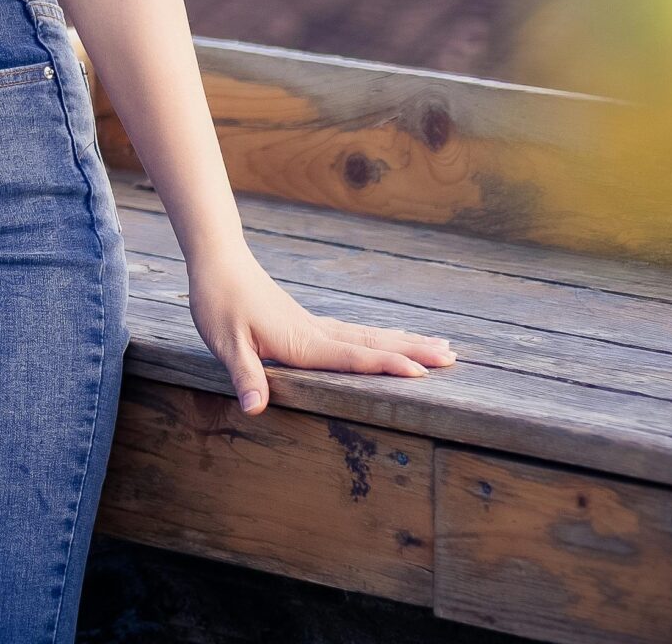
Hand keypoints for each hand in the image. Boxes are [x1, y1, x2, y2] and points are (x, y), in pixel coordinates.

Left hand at [188, 244, 457, 415]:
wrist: (218, 261)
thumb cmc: (219, 303)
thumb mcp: (225, 343)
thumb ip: (245, 376)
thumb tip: (256, 409)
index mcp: (302, 341)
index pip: (351, 356)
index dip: (386, 365)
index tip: (422, 372)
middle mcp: (317, 332)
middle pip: (373, 343)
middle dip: (413, 351)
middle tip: (453, 357)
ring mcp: (316, 325)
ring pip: (369, 335)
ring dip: (404, 342)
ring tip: (440, 346)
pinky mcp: (310, 324)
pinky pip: (356, 334)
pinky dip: (381, 339)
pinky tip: (390, 342)